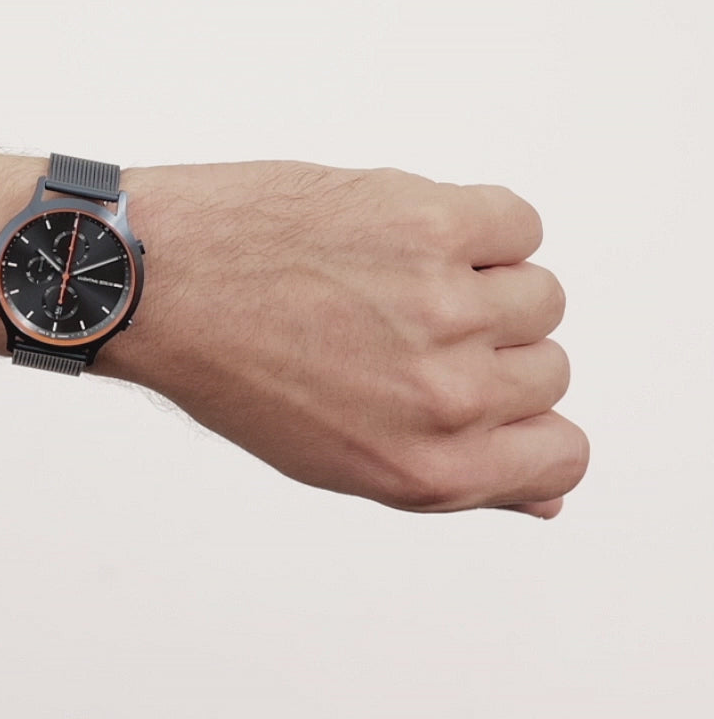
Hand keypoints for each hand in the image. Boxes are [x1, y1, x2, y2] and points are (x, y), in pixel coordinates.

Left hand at [109, 161, 588, 518]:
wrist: (157, 279)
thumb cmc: (232, 369)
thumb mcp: (336, 459)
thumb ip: (453, 477)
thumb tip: (546, 496)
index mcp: (426, 468)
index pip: (561, 454)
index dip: (528, 421)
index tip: (486, 389)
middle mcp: (446, 396)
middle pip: (548, 366)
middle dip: (486, 346)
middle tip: (398, 325)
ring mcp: (445, 305)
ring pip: (540, 293)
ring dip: (480, 281)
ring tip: (393, 278)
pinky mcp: (431, 222)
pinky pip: (519, 223)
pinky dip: (479, 225)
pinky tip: (407, 233)